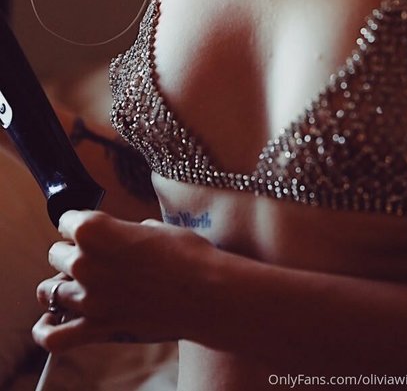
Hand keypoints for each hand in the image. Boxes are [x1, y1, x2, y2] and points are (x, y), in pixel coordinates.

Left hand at [33, 210, 214, 351]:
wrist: (208, 291)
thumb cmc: (187, 253)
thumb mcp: (153, 227)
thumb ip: (122, 231)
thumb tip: (117, 239)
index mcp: (95, 230)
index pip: (65, 221)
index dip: (80, 224)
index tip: (91, 229)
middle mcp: (84, 262)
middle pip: (55, 254)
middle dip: (72, 253)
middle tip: (98, 258)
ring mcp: (88, 298)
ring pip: (49, 290)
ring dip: (62, 285)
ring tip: (79, 285)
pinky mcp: (98, 328)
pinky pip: (53, 337)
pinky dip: (45, 330)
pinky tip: (51, 321)